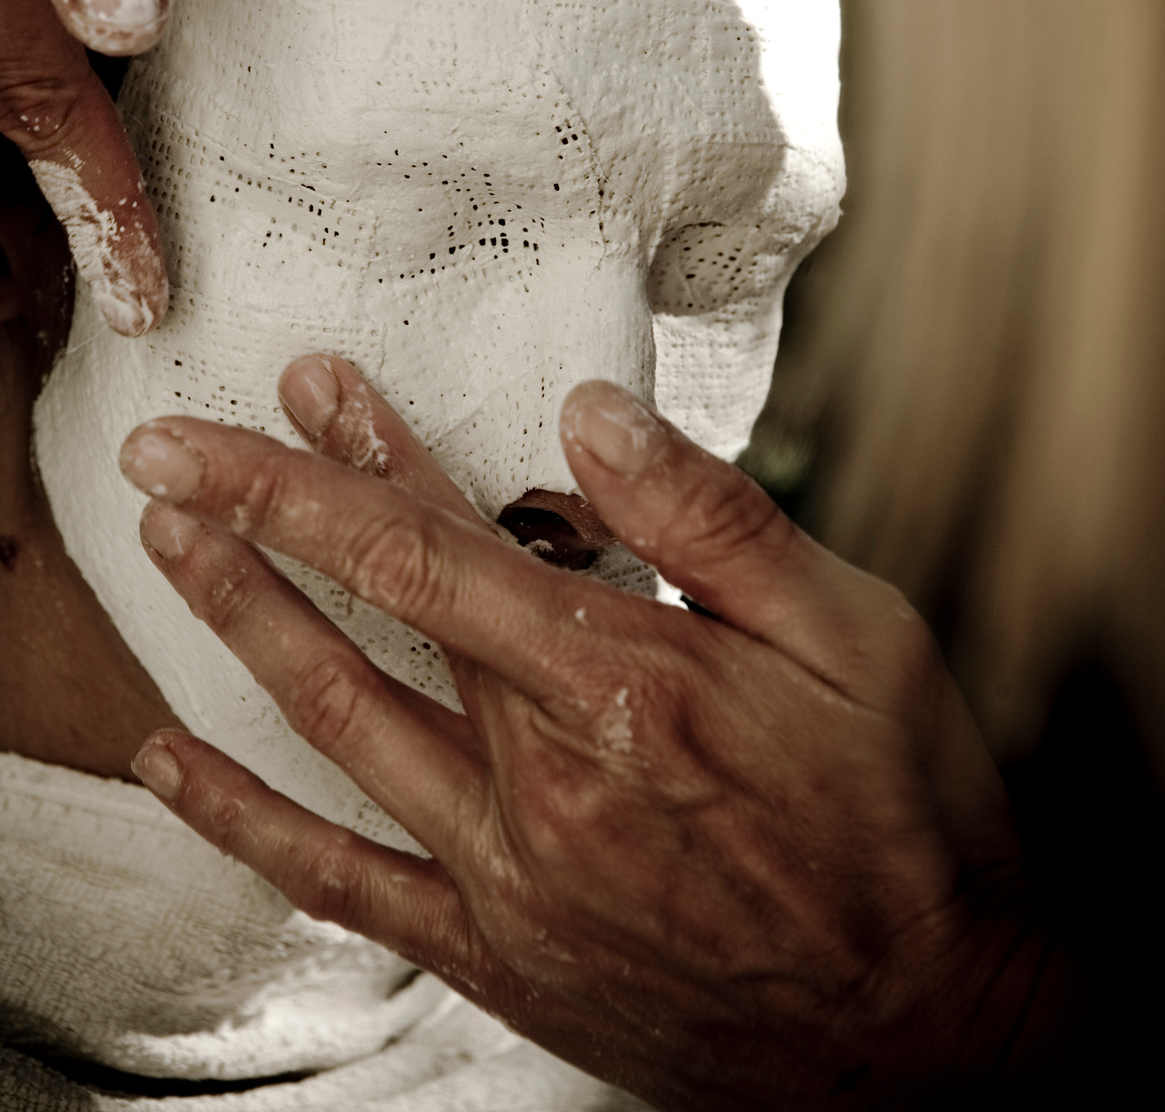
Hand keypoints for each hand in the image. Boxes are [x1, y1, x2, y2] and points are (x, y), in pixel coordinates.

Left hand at [120, 359, 1071, 1109]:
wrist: (925, 1040)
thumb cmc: (901, 823)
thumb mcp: (856, 637)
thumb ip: (711, 518)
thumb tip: (592, 417)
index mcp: (628, 685)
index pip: (435, 548)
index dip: (336, 466)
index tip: (273, 399)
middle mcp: (545, 779)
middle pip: (371, 615)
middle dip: (262, 518)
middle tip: (172, 454)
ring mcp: (509, 875)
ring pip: (334, 725)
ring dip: (239, 624)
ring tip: (169, 548)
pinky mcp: (499, 953)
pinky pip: (340, 881)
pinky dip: (242, 819)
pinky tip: (169, 763)